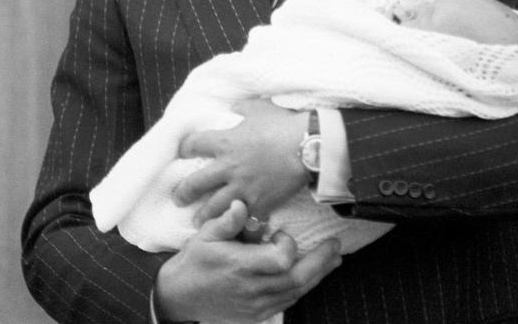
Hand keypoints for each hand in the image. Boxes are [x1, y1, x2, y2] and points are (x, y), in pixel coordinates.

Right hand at [154, 199, 341, 322]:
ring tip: (334, 259)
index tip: (279, 232)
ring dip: (318, 275)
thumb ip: (226, 221)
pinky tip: (313, 276)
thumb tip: (242, 204)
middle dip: (321, 262)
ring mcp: (256, 305)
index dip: (287, 246)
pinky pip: (287, 301)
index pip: (280, 261)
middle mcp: (252, 289)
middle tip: (336, 246)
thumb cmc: (195, 261)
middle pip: (296, 279)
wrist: (181, 297)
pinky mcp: (257, 314)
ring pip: (296, 292)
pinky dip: (304, 288)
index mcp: (240, 267)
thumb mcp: (205, 235)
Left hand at [174, 98, 308, 221]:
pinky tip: (230, 227)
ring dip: (202, 215)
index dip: (184, 149)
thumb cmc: (283, 124)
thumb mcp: (258, 108)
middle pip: (193, 185)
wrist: (308, 146)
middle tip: (178, 198)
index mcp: (225, 142)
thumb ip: (241, 109)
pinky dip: (234, 224)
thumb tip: (233, 109)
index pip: (192, 145)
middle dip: (182, 193)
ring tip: (198, 220)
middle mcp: (227, 168)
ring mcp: (241, 189)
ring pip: (212, 209)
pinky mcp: (258, 204)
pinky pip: (240, 220)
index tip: (184, 153)